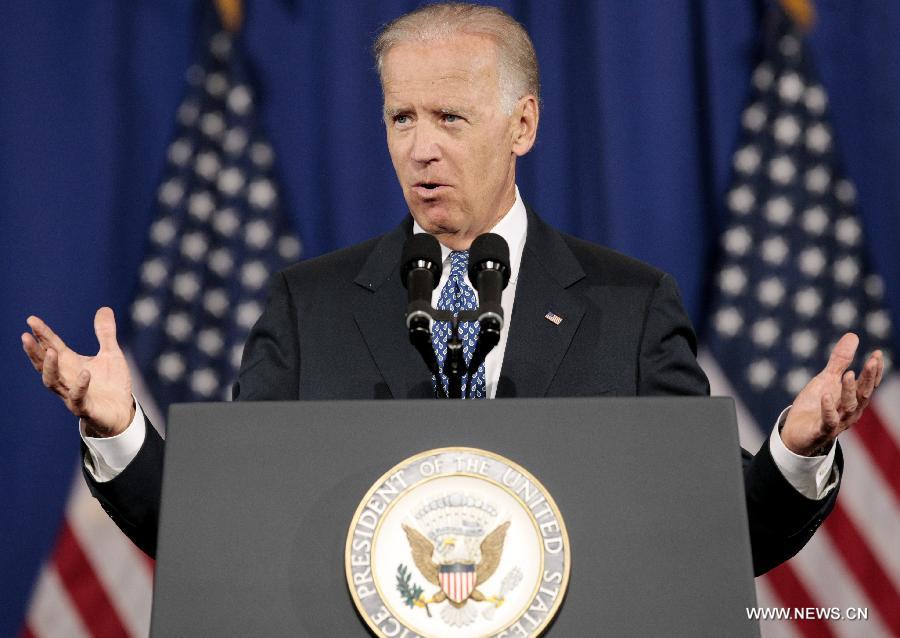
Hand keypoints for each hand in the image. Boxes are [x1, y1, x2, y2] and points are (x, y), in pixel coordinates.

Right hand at [22, 307, 134, 437]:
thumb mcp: (111, 354)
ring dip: (50, 368)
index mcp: (70, 364)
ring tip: (50, 351)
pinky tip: (85, 373)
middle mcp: (66, 378)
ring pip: (53, 382)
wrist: (122, 412)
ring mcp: (73, 394)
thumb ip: (105, 333)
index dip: (42, 334)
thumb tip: (104, 308)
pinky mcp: (85, 408)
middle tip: (25, 336)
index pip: (52, 346)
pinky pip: (78, 398)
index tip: (31, 320)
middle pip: (44, 364)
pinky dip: (80, 386)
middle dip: (34, 352)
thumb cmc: (112, 384)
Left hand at [782, 332, 884, 455]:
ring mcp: (837, 422)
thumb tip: (853, 335)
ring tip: (848, 373)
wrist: (796, 432)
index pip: (868, 384)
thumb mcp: (826, 379)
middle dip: (868, 378)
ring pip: (848, 406)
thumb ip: (840, 360)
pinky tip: (826, 395)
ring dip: (849, 390)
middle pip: (863, 394)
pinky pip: (828, 420)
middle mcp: (850, 411)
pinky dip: (828, 408)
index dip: (874, 371)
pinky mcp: (821, 430)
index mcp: (853, 398)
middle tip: (872, 361)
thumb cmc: (815, 405)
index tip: (877, 354)